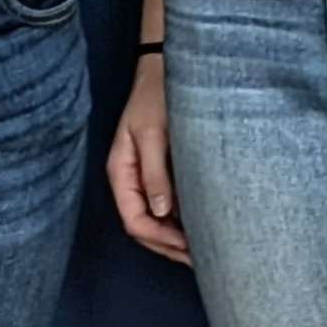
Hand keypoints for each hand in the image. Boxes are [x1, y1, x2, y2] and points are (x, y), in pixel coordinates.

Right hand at [106, 51, 191, 264]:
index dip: (160, 239)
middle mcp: (130, 179)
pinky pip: (166, 205)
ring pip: (155, 220)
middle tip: (201, 258)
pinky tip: (202, 224)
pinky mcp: (160, 171)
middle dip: (169, 246)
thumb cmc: (157, 94)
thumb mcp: (154, 132)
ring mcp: (144, 177)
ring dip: (176, 237)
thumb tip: (160, 212)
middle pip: (143, 227)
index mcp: (121, 171)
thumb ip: (155, 172)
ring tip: (205, 248)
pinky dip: (182, 219)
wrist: (166, 67)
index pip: (134, 220)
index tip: (187, 247)